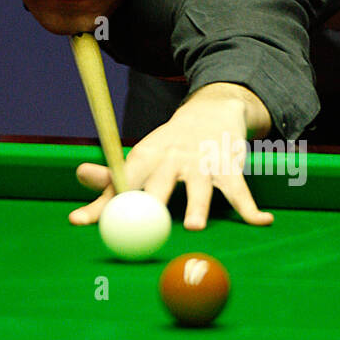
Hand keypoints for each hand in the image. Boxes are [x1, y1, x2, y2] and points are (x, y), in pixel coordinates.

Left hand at [69, 82, 274, 229]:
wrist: (211, 112)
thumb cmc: (168, 147)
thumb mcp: (140, 157)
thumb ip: (111, 182)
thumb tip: (77, 196)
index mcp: (146, 155)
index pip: (122, 179)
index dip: (102, 201)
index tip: (81, 222)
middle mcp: (172, 159)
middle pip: (159, 183)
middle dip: (151, 202)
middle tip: (140, 224)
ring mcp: (202, 163)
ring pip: (201, 189)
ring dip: (198, 207)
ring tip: (194, 227)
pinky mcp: (229, 168)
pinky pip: (240, 192)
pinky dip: (251, 210)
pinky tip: (262, 222)